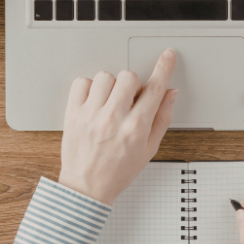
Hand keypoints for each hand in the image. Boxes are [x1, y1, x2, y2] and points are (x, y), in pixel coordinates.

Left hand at [58, 49, 177, 204]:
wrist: (86, 188)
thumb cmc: (117, 172)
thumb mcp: (148, 149)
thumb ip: (161, 118)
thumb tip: (170, 94)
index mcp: (135, 128)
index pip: (154, 89)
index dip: (164, 68)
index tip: (167, 56)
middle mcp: (114, 118)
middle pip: (129, 77)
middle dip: (133, 85)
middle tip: (129, 101)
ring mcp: (91, 114)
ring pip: (106, 76)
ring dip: (112, 85)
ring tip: (110, 102)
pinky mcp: (73, 113)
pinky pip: (82, 82)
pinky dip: (89, 87)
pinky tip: (94, 101)